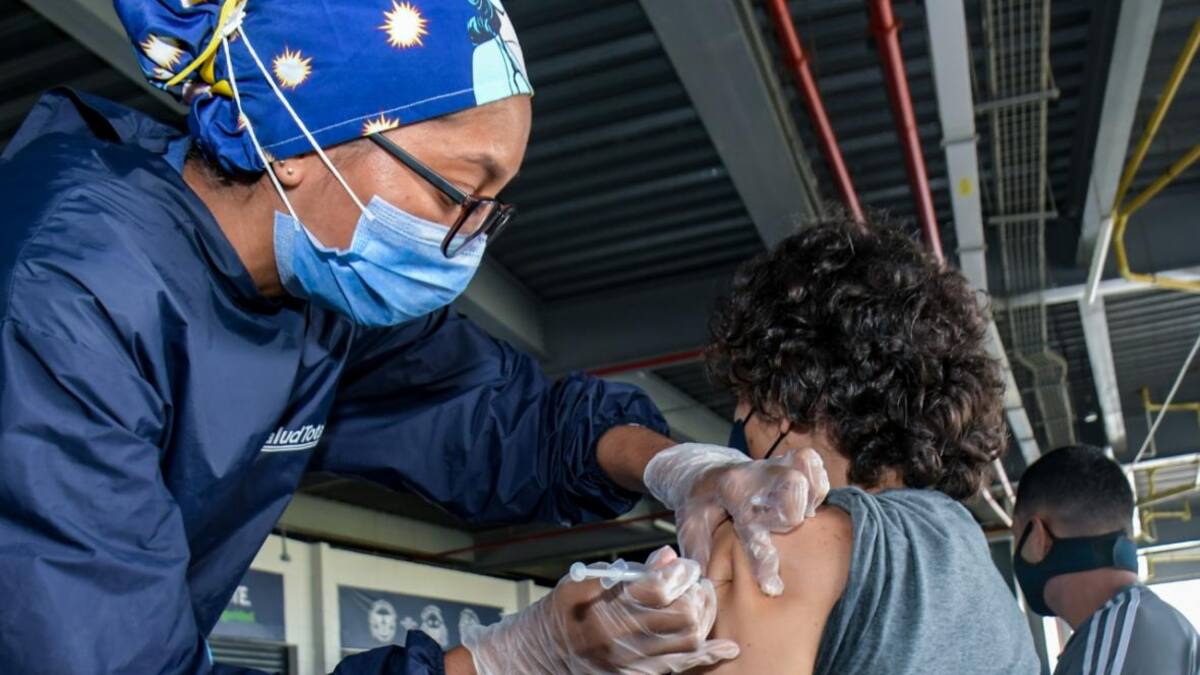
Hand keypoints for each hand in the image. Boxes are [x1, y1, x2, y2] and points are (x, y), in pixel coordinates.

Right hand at [462, 546, 738, 673]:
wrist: (536, 658)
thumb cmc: (560, 613)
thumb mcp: (584, 582)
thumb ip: (628, 571)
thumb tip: (668, 557)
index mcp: (604, 608)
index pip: (660, 589)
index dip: (681, 574)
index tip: (686, 565)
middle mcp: (619, 638)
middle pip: (682, 617)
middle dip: (698, 596)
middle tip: (697, 584)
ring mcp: (629, 663)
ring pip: (687, 643)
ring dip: (703, 620)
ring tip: (701, 605)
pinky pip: (680, 668)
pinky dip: (706, 656)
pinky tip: (725, 647)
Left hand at [644, 444, 828, 595]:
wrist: (701, 472)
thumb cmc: (698, 506)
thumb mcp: (689, 529)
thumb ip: (698, 554)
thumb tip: (705, 585)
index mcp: (728, 491)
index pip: (752, 524)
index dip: (763, 559)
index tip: (772, 587)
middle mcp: (753, 473)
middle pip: (791, 487)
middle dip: (792, 517)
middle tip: (784, 533)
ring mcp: (770, 464)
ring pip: (804, 471)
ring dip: (808, 498)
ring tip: (800, 518)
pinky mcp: (784, 460)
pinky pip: (811, 463)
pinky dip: (815, 483)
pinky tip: (807, 502)